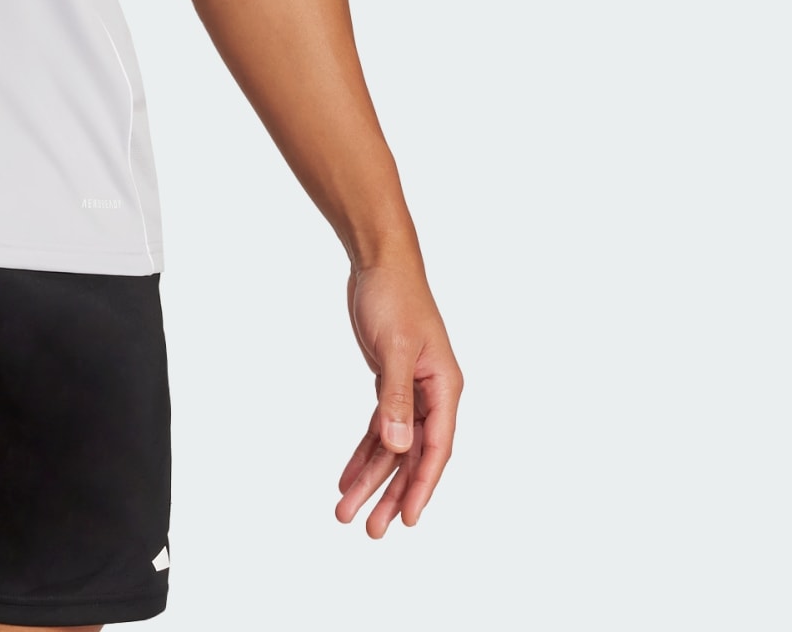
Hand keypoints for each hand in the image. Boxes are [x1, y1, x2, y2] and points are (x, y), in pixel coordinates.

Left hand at [335, 257, 460, 535]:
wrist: (379, 261)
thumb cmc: (395, 296)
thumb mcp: (396, 347)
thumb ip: (396, 398)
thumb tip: (398, 445)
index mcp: (445, 388)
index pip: (436, 448)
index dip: (422, 486)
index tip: (405, 520)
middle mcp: (433, 395)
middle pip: (413, 456)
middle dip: (391, 493)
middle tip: (370, 529)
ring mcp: (411, 391)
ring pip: (393, 446)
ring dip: (371, 477)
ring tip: (346, 510)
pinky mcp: (390, 383)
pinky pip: (379, 427)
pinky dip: (363, 451)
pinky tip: (347, 475)